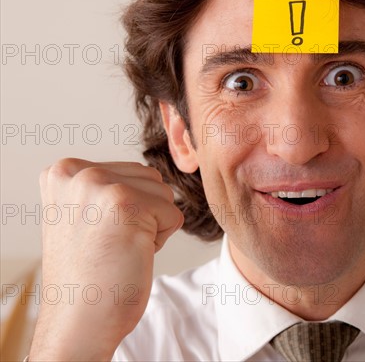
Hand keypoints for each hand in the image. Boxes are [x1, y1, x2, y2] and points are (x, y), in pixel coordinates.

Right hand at [29, 159, 182, 360]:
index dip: (128, 209)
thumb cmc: (90, 273)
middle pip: (150, 178)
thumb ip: (106, 185)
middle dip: (144, 213)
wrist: (80, 320)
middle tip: (111, 243)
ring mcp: (99, 185)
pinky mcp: (125, 203)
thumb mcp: (85, 213)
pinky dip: (161, 239)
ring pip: (164, 194)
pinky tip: (129, 254)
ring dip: (153, 225)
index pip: (130, 172)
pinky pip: (173, 214)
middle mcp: (76, 172)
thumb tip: (151, 172)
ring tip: (119, 247)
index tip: (98, 235)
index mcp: (64, 171)